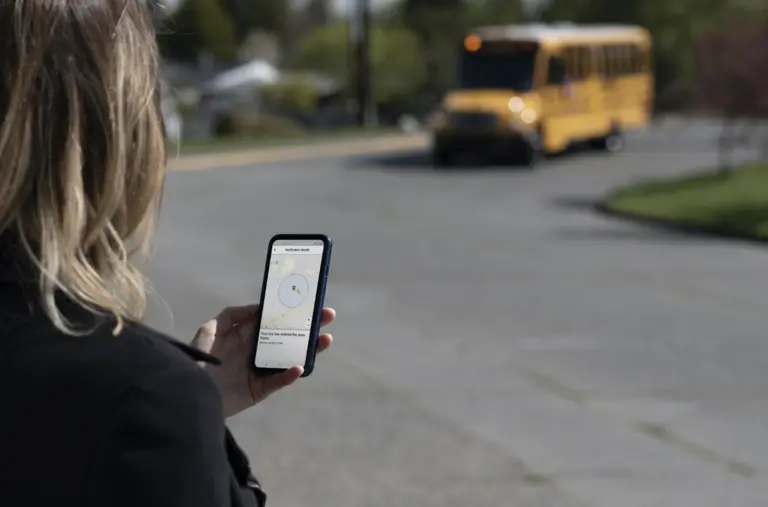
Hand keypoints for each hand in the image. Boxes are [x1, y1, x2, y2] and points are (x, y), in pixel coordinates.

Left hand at [190, 304, 334, 417]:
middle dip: (309, 325)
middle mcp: (256, 351)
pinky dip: (289, 374)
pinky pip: (279, 380)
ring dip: (309, 348)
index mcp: (246, 335)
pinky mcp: (260, 389)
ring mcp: (260, 370)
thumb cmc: (196, 360)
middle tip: (328, 315)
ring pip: (291, 356)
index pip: (274, 320)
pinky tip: (299, 366)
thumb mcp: (210, 330)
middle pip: (289, 336)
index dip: (291, 310)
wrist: (188, 393)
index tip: (307, 301)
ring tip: (326, 339)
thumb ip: (232, 315)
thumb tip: (259, 307)